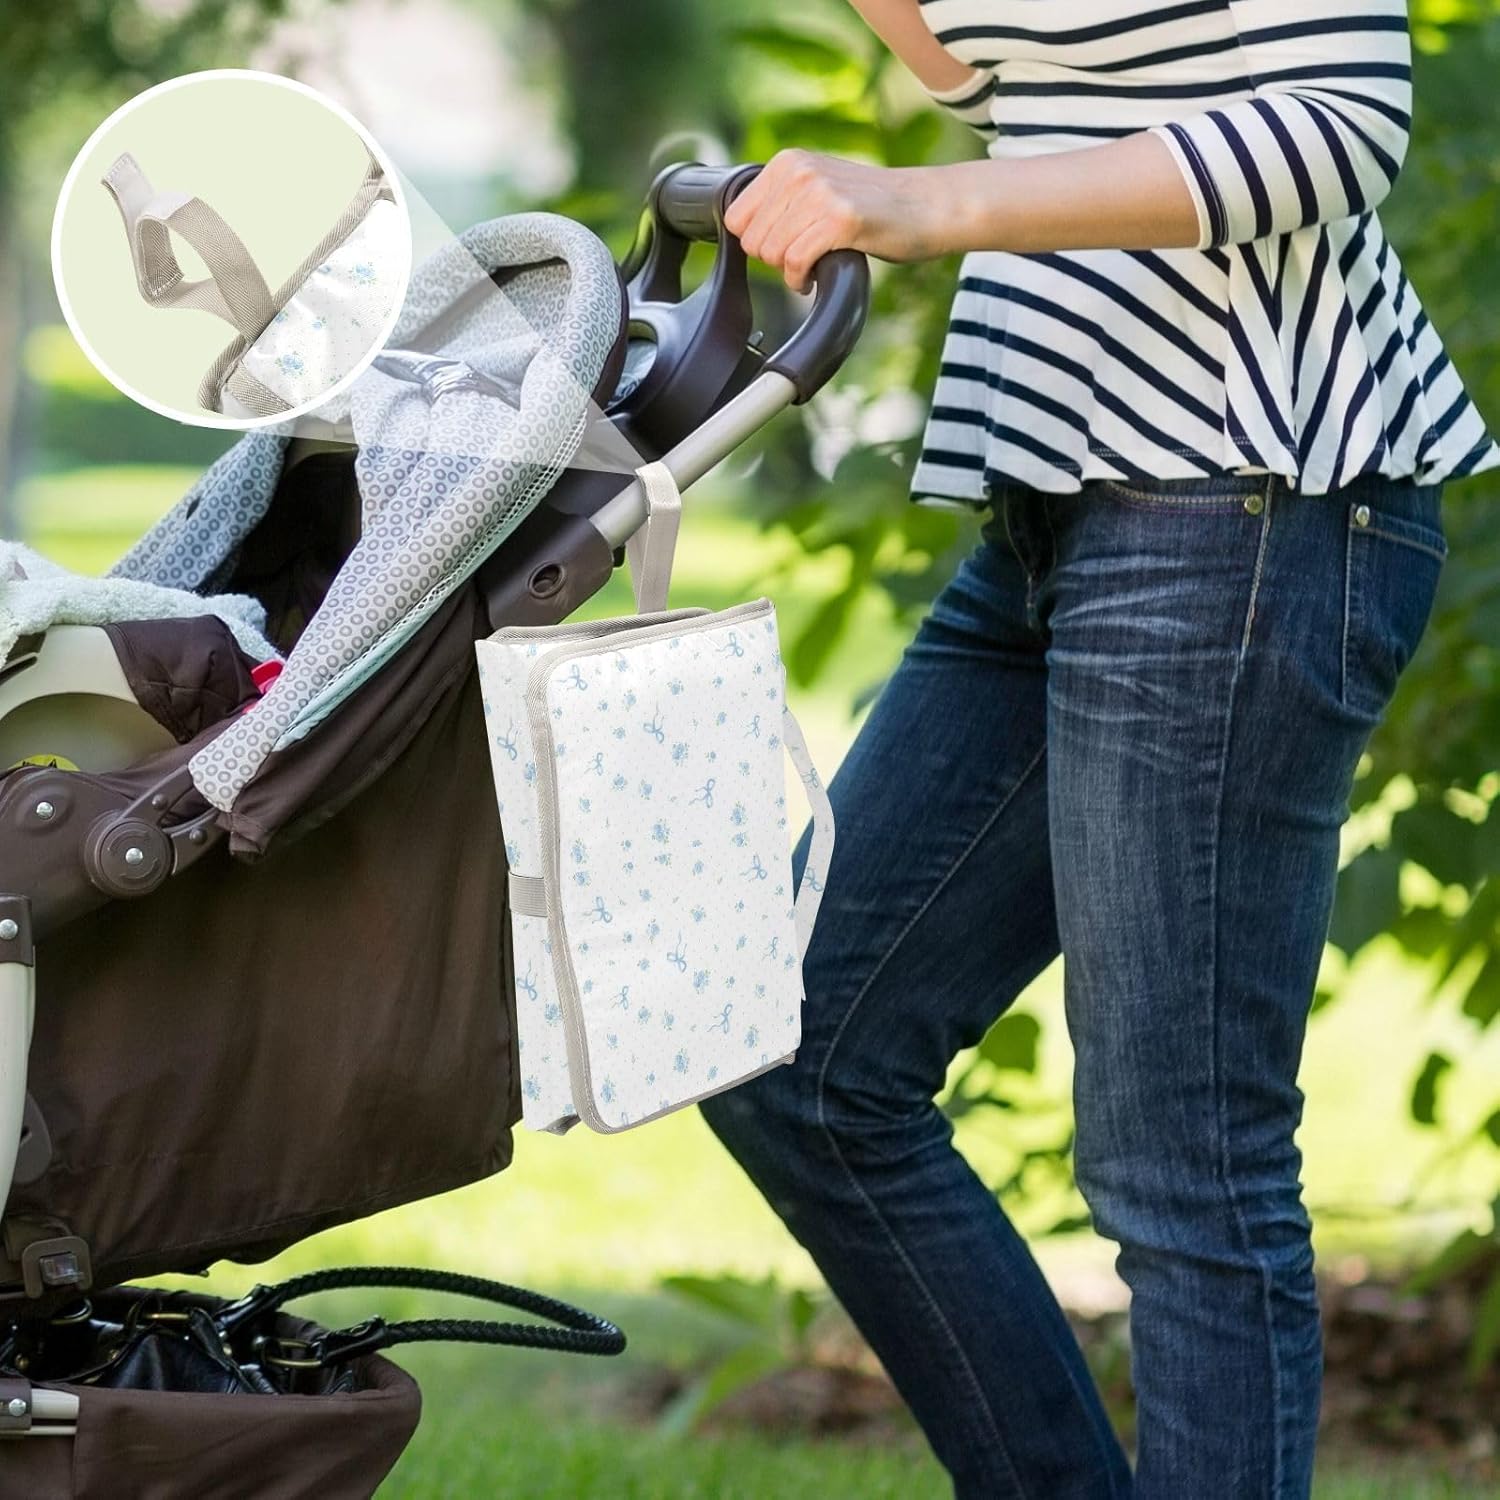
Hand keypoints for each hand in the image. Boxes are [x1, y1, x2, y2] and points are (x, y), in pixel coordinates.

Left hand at [723, 150, 950, 291]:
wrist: (925, 205)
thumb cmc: (871, 205)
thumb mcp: (818, 186)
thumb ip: (780, 199)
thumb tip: (738, 230)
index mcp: (788, 162)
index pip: (736, 218)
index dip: (758, 240)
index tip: (786, 243)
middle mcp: (800, 172)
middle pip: (752, 242)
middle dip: (775, 259)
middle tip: (805, 254)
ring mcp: (820, 194)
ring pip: (772, 254)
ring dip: (790, 271)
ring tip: (815, 261)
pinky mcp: (840, 220)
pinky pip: (795, 264)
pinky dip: (801, 280)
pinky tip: (817, 274)